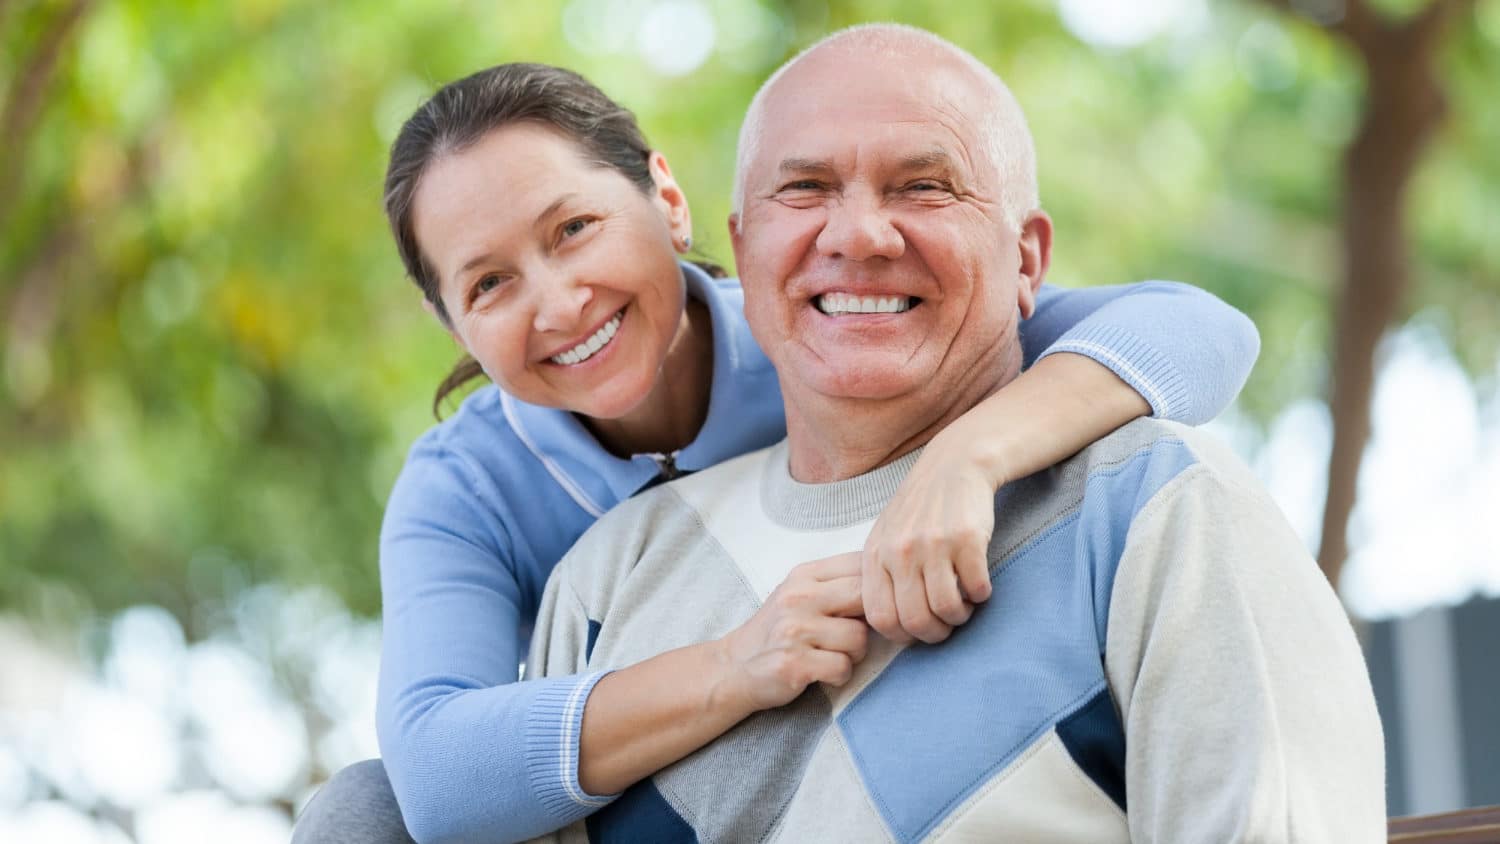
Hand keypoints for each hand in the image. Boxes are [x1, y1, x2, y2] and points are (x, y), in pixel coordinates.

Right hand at [716, 553, 867, 711]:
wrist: (735, 667)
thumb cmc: (778, 631)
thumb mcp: (800, 593)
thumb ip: (837, 584)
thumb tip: (890, 582)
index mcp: (804, 575)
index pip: (860, 563)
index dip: (878, 586)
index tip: (873, 603)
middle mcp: (797, 597)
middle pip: (865, 595)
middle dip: (870, 619)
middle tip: (856, 631)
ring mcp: (794, 630)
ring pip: (858, 637)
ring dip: (854, 653)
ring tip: (833, 655)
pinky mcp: (794, 664)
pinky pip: (843, 667)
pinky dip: (840, 675)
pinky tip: (823, 673)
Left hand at [861, 425, 1001, 644]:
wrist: (956, 464)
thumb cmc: (921, 508)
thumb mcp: (887, 535)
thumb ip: (882, 575)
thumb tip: (889, 627)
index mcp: (876, 553)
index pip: (880, 618)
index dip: (902, 635)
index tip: (918, 630)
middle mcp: (900, 550)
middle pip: (915, 621)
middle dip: (936, 633)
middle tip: (947, 623)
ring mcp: (933, 544)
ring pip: (947, 609)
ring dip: (961, 616)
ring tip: (964, 603)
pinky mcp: (967, 539)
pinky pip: (977, 589)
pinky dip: (982, 595)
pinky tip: (979, 583)